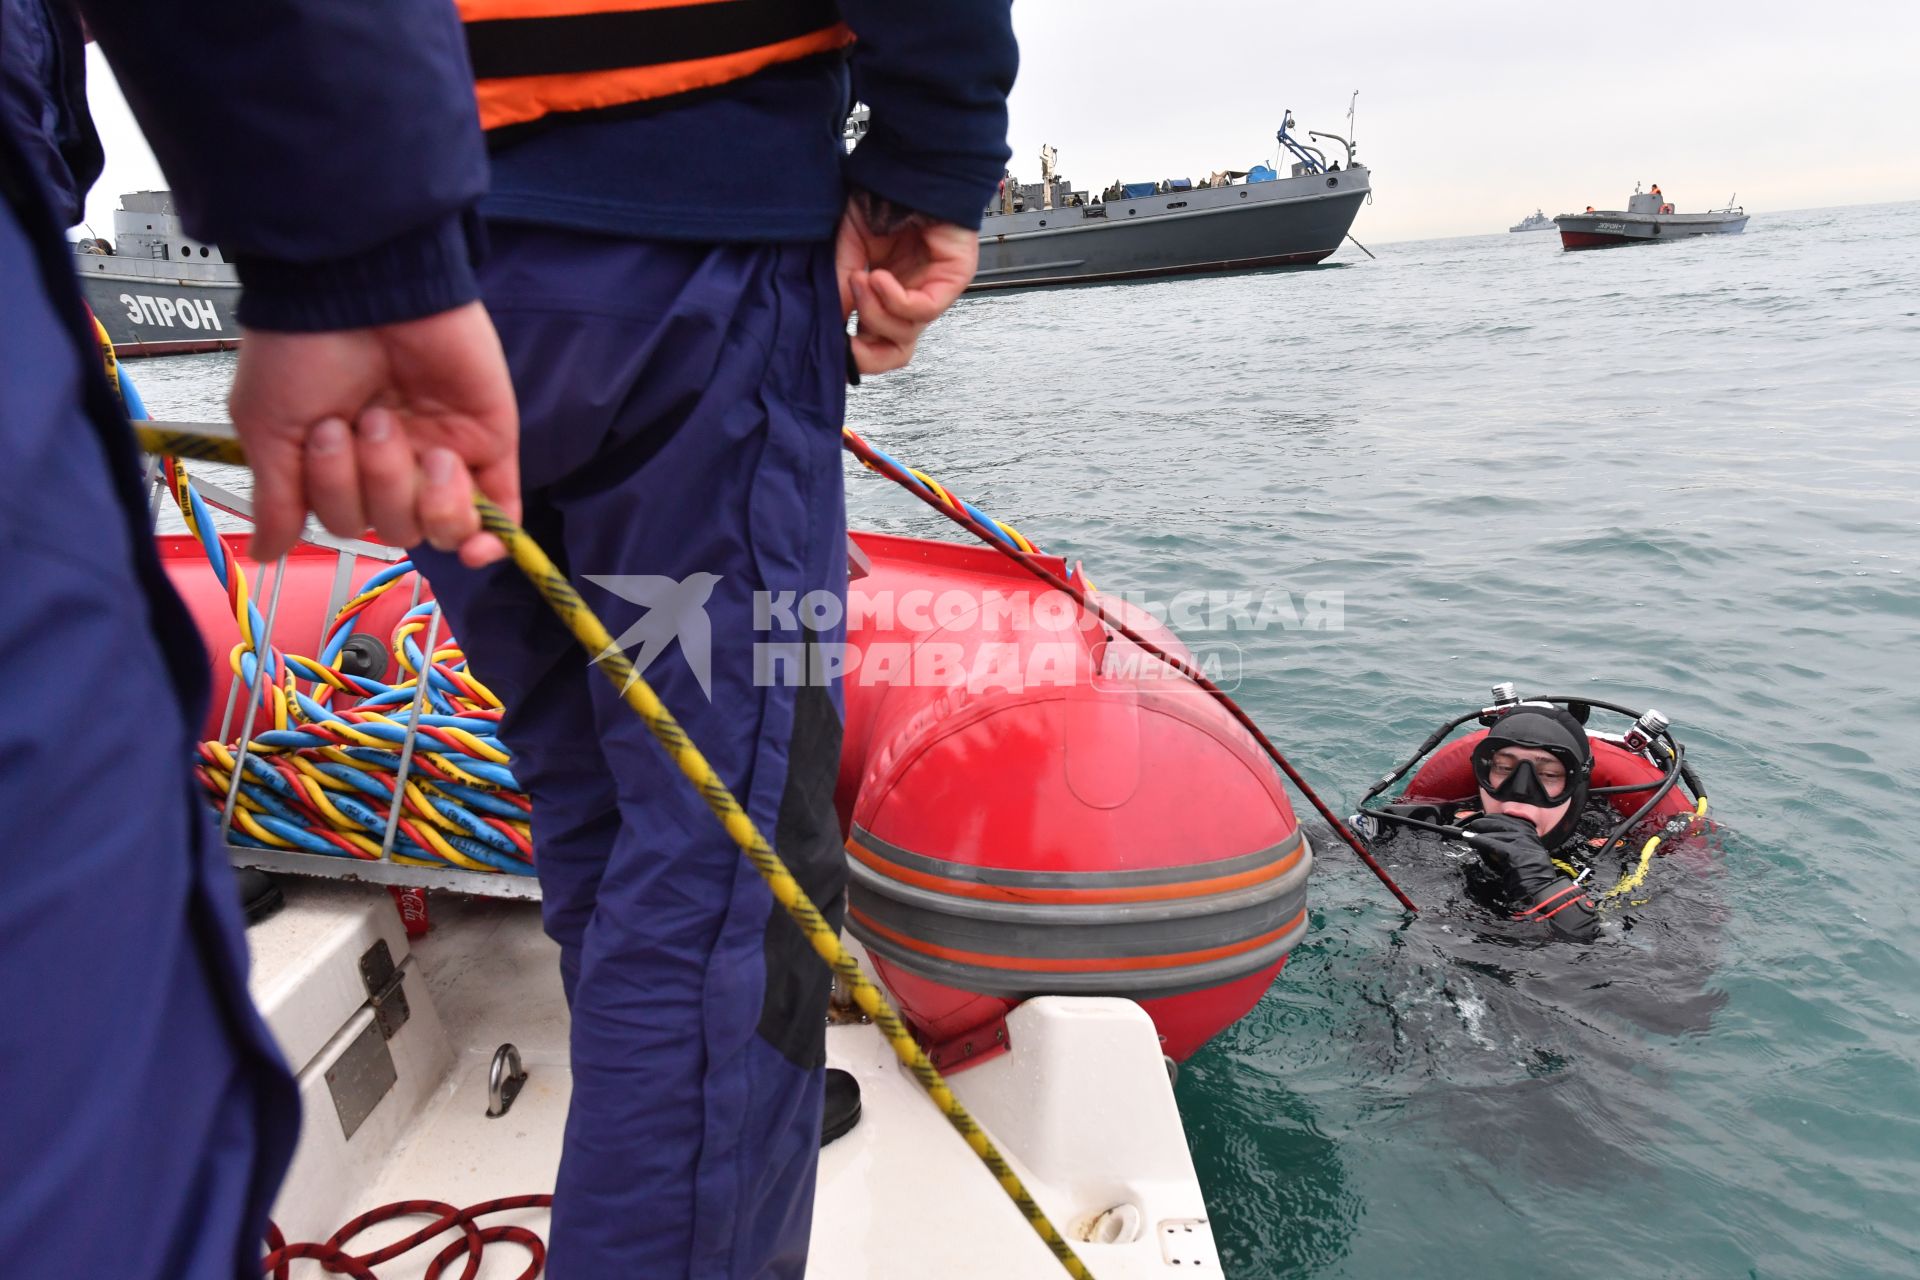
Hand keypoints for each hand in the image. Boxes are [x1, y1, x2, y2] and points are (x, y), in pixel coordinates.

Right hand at [227, 301, 519, 566]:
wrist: (360, 287)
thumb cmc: (303, 347)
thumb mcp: (270, 427)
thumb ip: (278, 499)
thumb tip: (267, 553)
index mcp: (341, 464)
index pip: (345, 524)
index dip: (334, 494)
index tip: (322, 431)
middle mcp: (392, 464)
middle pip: (393, 530)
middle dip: (372, 481)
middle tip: (363, 418)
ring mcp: (442, 454)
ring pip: (440, 528)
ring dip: (414, 491)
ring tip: (399, 428)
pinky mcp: (488, 443)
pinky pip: (500, 518)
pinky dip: (489, 538)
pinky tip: (477, 547)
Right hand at [835, 191, 978, 373]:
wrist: (906, 164)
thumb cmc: (880, 197)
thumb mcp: (846, 249)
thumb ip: (840, 291)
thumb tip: (828, 330)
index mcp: (886, 293)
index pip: (875, 344)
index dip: (854, 353)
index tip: (830, 344)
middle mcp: (910, 296)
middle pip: (896, 353)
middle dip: (866, 353)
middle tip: (843, 337)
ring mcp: (932, 290)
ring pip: (904, 334)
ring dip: (873, 311)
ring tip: (860, 280)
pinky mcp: (952, 279)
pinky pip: (923, 310)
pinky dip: (894, 299)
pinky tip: (878, 277)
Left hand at [1462, 814, 1548, 872]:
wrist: (1539, 887)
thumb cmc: (1530, 874)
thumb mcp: (1524, 852)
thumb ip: (1512, 842)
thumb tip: (1492, 836)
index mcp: (1531, 833)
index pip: (1509, 820)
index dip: (1494, 819)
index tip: (1484, 819)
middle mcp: (1527, 835)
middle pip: (1501, 824)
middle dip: (1485, 823)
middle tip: (1474, 825)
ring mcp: (1521, 843)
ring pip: (1495, 833)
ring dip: (1480, 834)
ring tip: (1469, 835)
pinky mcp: (1513, 852)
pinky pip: (1492, 844)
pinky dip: (1479, 841)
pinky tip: (1471, 840)